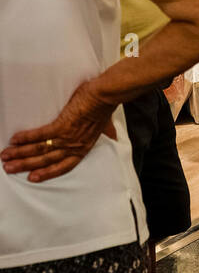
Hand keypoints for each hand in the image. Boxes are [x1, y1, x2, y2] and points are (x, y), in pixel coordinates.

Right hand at [1, 80, 116, 181]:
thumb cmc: (105, 106)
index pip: (63, 167)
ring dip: (20, 154)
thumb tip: (114, 135)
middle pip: (46, 161)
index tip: (32, 178)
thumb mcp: (106, 125)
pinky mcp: (62, 125)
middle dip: (25, 166)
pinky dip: (26, 138)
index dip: (47, 173)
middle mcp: (74, 146)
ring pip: (39, 150)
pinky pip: (40, 135)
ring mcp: (67, 137)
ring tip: (6, 156)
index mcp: (83, 148)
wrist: (106, 94)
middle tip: (9, 168)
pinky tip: (15, 140)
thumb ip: (106, 132)